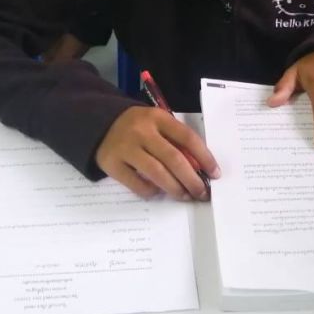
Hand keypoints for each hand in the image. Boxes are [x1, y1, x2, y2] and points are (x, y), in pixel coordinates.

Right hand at [95, 107, 219, 200]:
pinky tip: (159, 193)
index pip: (187, 137)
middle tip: (202, 193)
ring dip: (176, 189)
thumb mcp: (156, 123)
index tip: (214, 173)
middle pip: (174, 159)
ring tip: (185, 196)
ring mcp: (126, 148)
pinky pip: (138, 184)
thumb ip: (174, 140)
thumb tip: (199, 168)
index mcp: (157, 117)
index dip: (204, 157)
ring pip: (157, 173)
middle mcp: (142, 131)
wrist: (99, 124)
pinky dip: (152, 192)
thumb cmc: (137, 126)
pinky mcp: (113, 164)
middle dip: (192, 179)